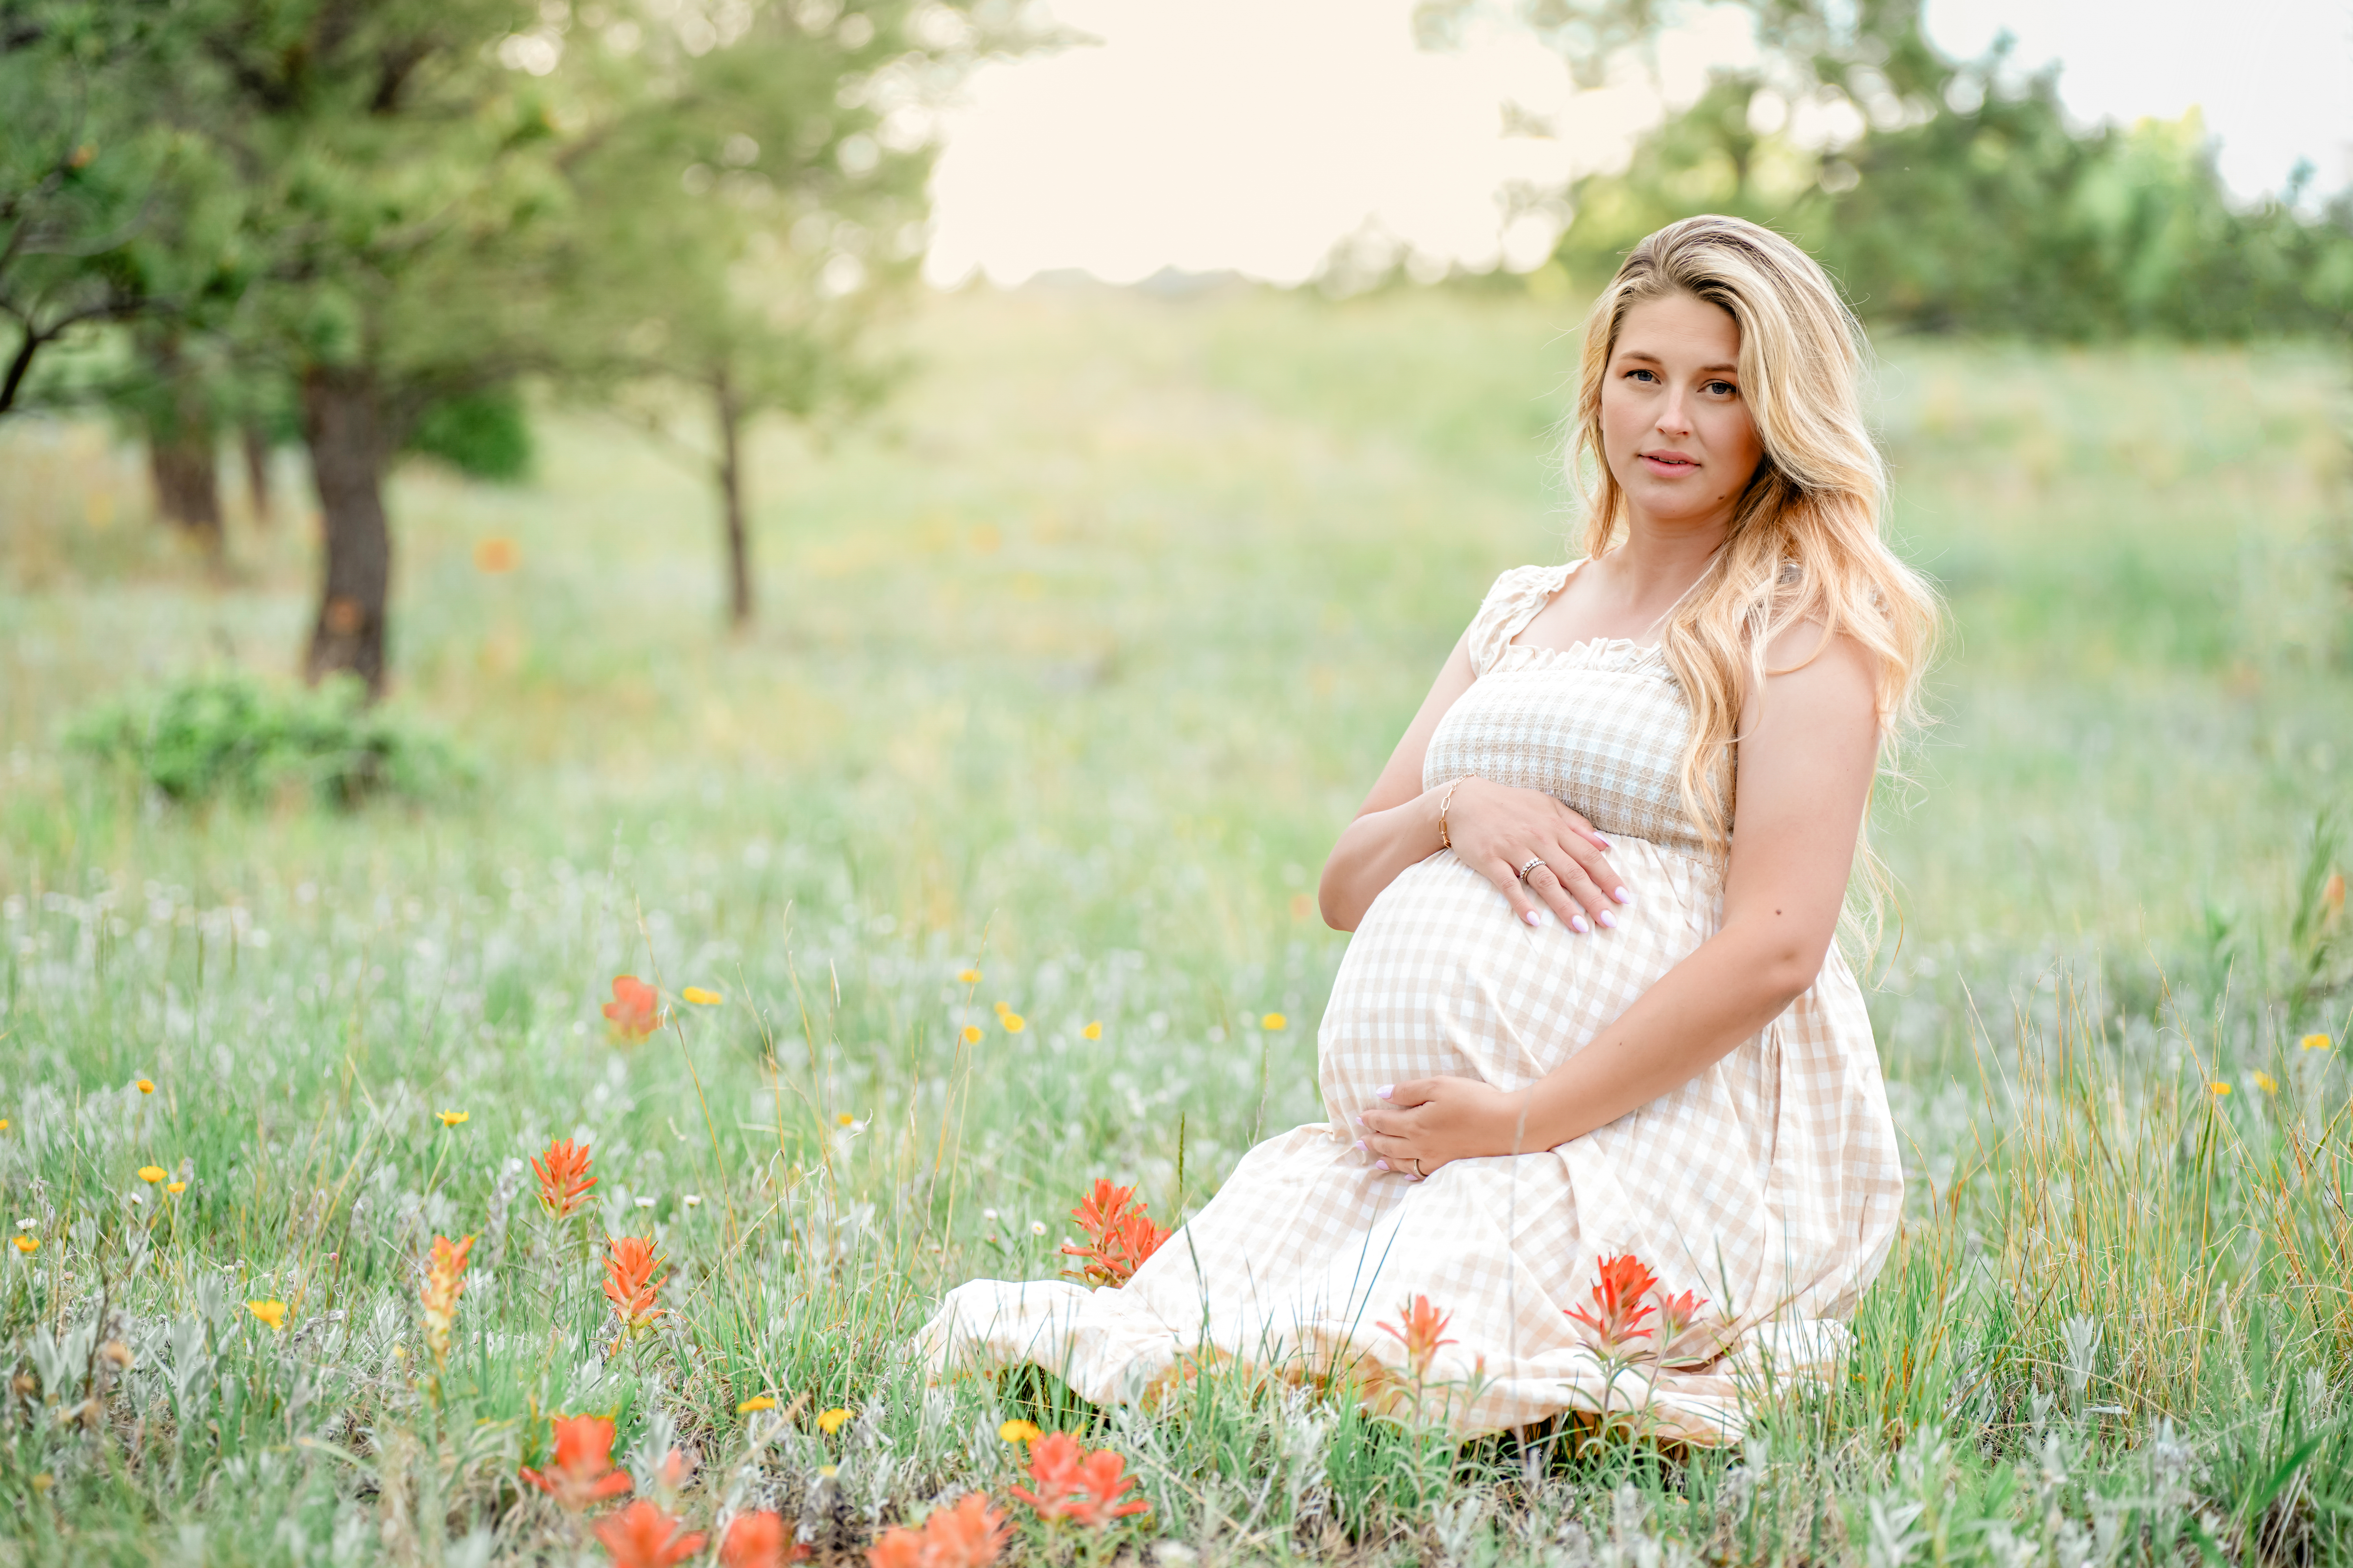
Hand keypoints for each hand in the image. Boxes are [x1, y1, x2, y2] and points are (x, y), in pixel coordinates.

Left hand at [1354, 1077, 1532, 1177]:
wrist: (1507, 1126)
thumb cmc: (1473, 1100)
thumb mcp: (1438, 1085)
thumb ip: (1407, 1091)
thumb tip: (1381, 1094)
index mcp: (1415, 1124)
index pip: (1385, 1122)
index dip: (1370, 1119)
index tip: (1359, 1118)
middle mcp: (1421, 1146)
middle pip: (1389, 1145)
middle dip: (1372, 1142)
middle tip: (1359, 1142)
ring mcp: (1435, 1159)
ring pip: (1402, 1162)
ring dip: (1386, 1160)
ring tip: (1374, 1160)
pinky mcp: (1449, 1166)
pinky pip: (1422, 1174)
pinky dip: (1410, 1174)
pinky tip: (1407, 1175)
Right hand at [1445, 776, 1631, 933]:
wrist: (1463, 801)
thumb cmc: (1509, 804)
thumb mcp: (1546, 805)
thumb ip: (1576, 824)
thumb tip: (1606, 844)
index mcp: (1554, 826)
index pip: (1588, 855)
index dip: (1608, 877)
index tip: (1625, 898)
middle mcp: (1537, 838)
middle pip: (1571, 872)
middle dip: (1593, 898)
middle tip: (1610, 922)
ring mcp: (1513, 849)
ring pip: (1544, 880)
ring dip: (1564, 906)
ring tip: (1581, 928)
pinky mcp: (1490, 860)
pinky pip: (1508, 885)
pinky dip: (1521, 903)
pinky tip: (1534, 921)